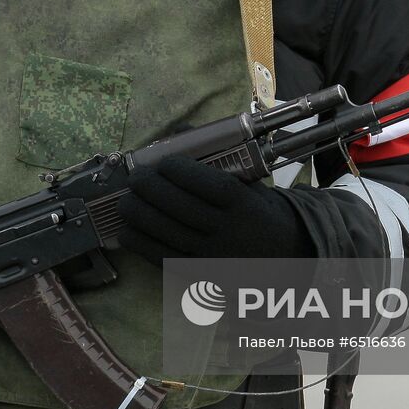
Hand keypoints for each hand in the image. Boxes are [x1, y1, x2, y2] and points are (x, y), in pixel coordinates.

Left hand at [117, 156, 316, 264]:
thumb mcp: (251, 185)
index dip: (183, 172)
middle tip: (135, 178)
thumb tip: (180, 131)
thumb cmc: (261, 214)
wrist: (283, 261)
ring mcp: (213, 257)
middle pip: (183, 209)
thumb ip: (218, 160)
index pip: (212, 186)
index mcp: (246, 207)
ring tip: (125, 201)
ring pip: (169, 234)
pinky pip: (165, 260)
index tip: (164, 162)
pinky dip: (142, 245)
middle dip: (152, 190)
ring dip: (140, 215)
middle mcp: (230, 233)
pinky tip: (128, 230)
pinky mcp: (199, 276)